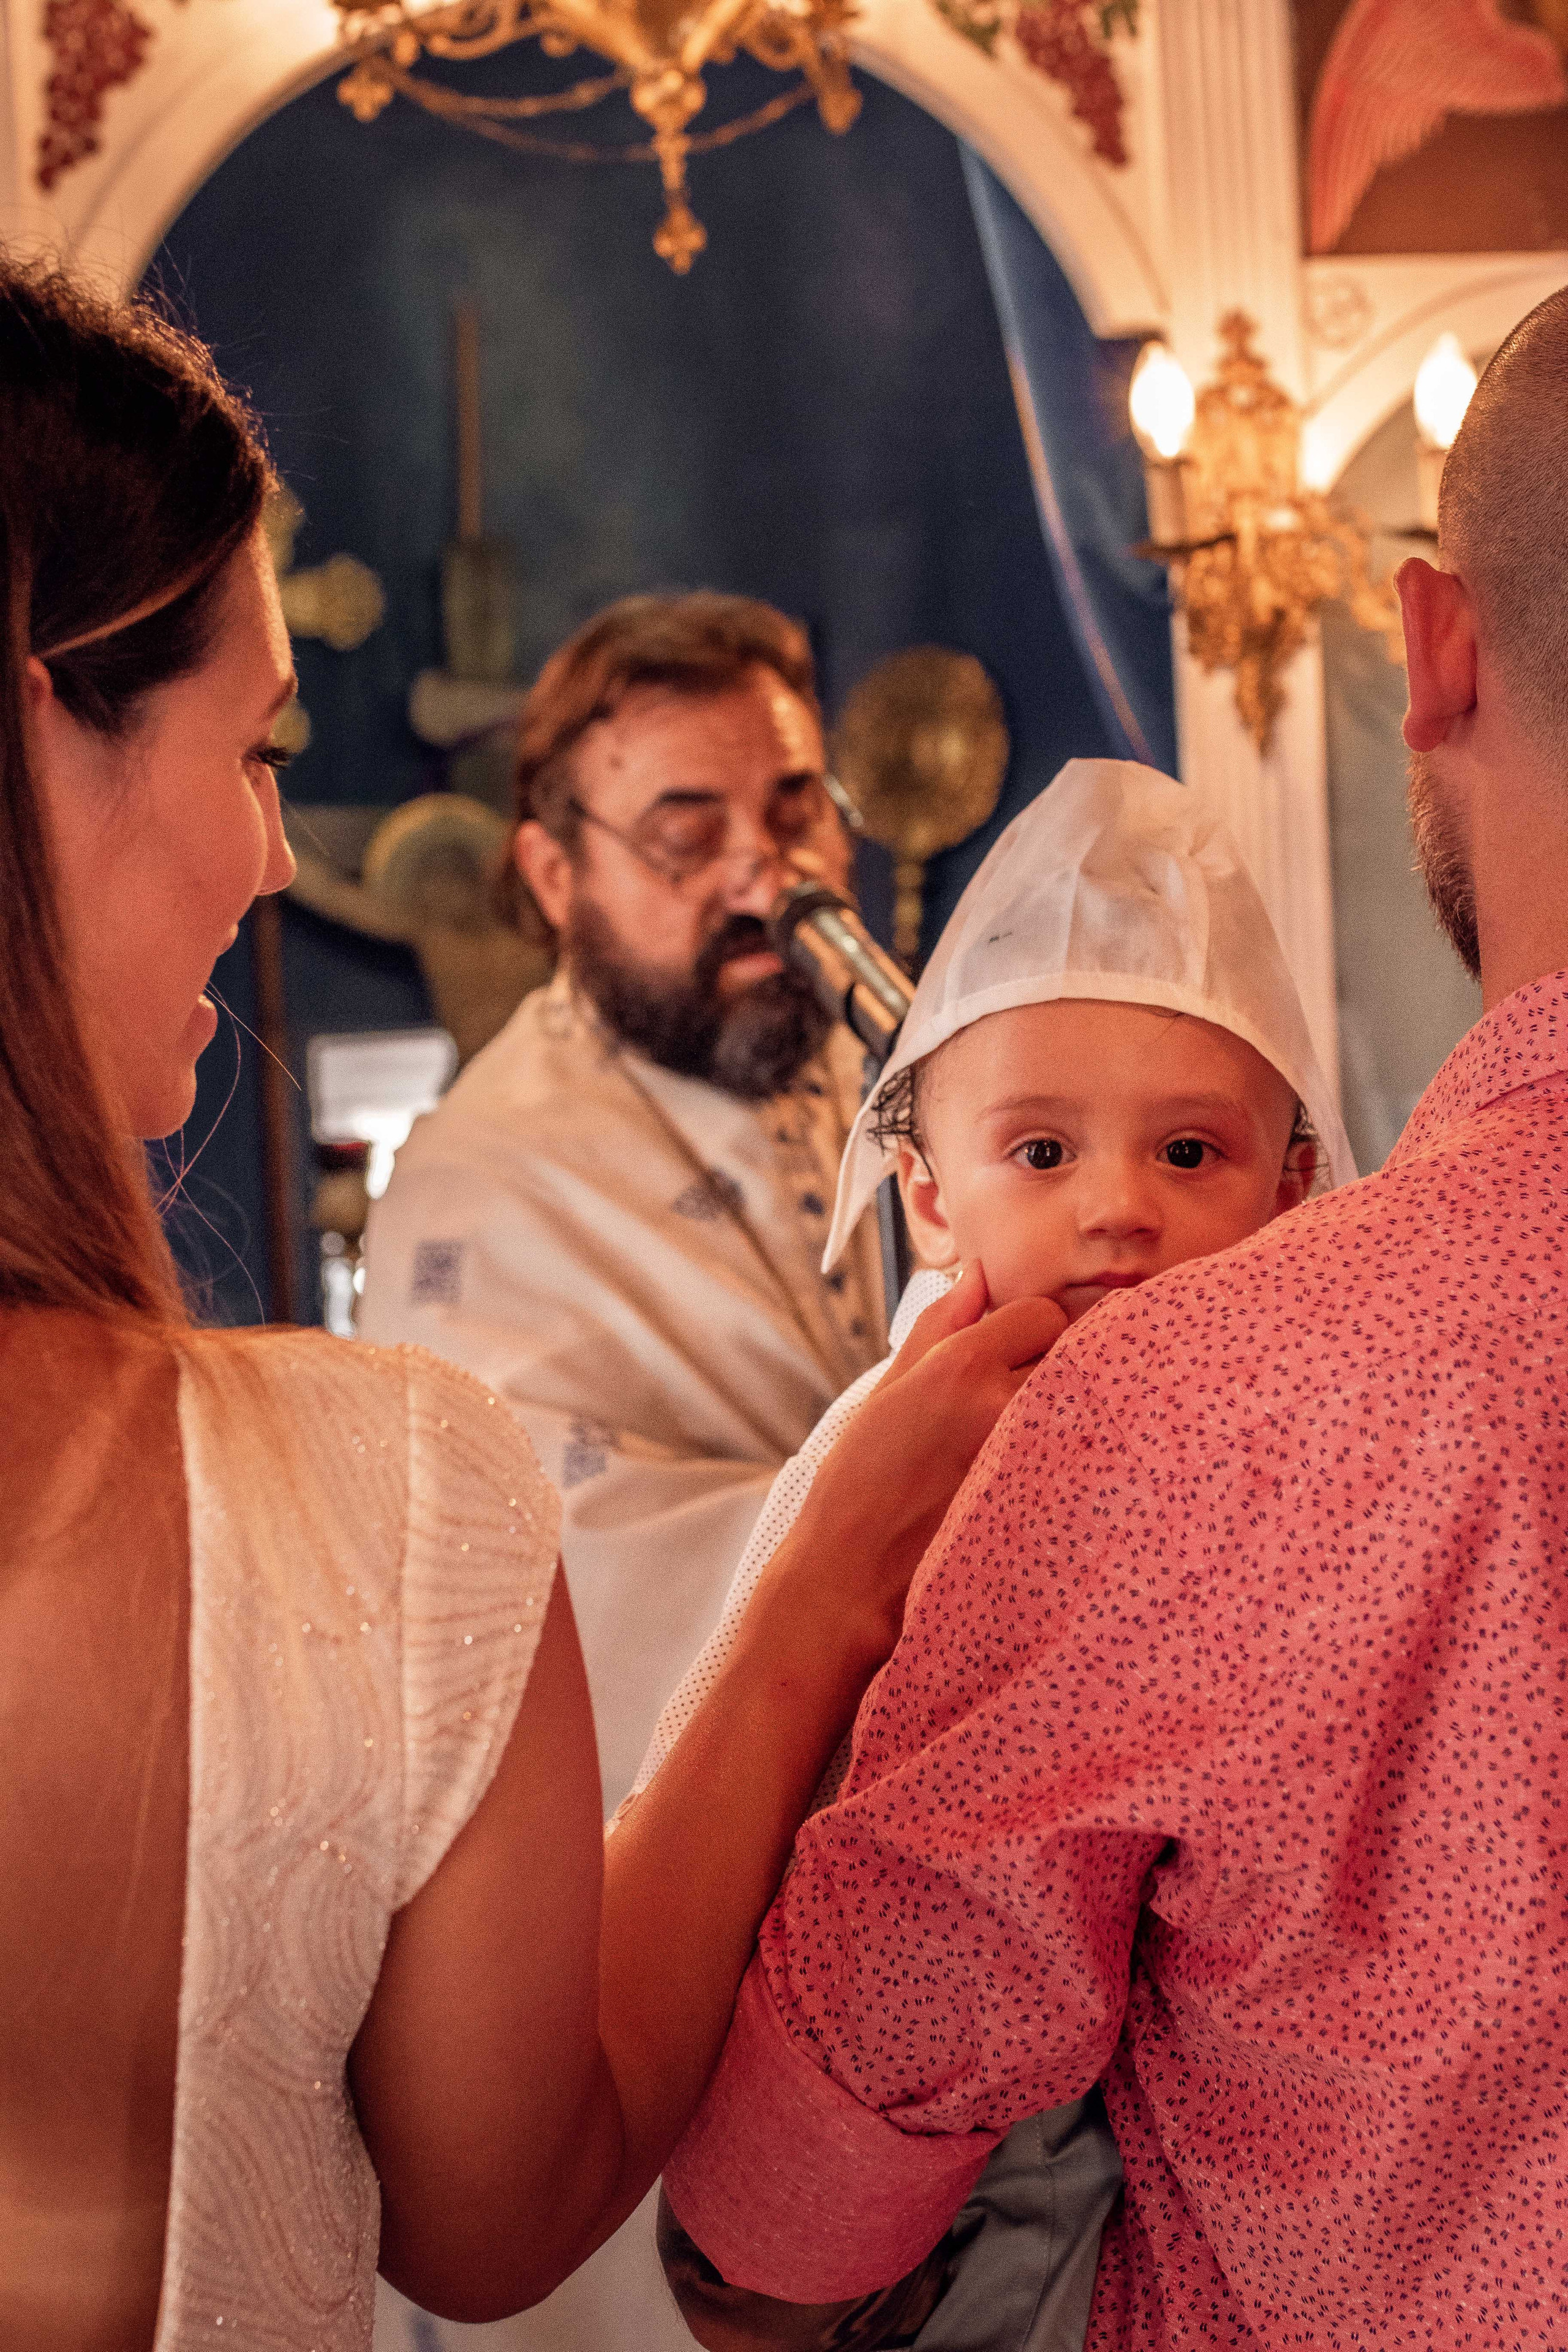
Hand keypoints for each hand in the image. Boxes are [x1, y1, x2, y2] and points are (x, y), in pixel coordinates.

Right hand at [773, 1264, 1065, 1670]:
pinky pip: (1087, 1457)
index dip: (1033, 1328)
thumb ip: (938, 1328)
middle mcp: (1001, 1405)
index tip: (1020, 1350)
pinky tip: (1056, 1470)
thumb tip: (976, 1276)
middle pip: (1078, 1352)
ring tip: (1054, 1426)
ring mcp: (1030, 1456)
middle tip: (1044, 1386)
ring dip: (1080, 1407)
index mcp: (959, 1367)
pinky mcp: (1046, 1503)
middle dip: (1066, 1361)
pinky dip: (1080, 1454)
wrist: (852, 1577)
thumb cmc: (859, 1483)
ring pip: (1089, 1403)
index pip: (1042, 1313)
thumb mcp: (886, 1392)